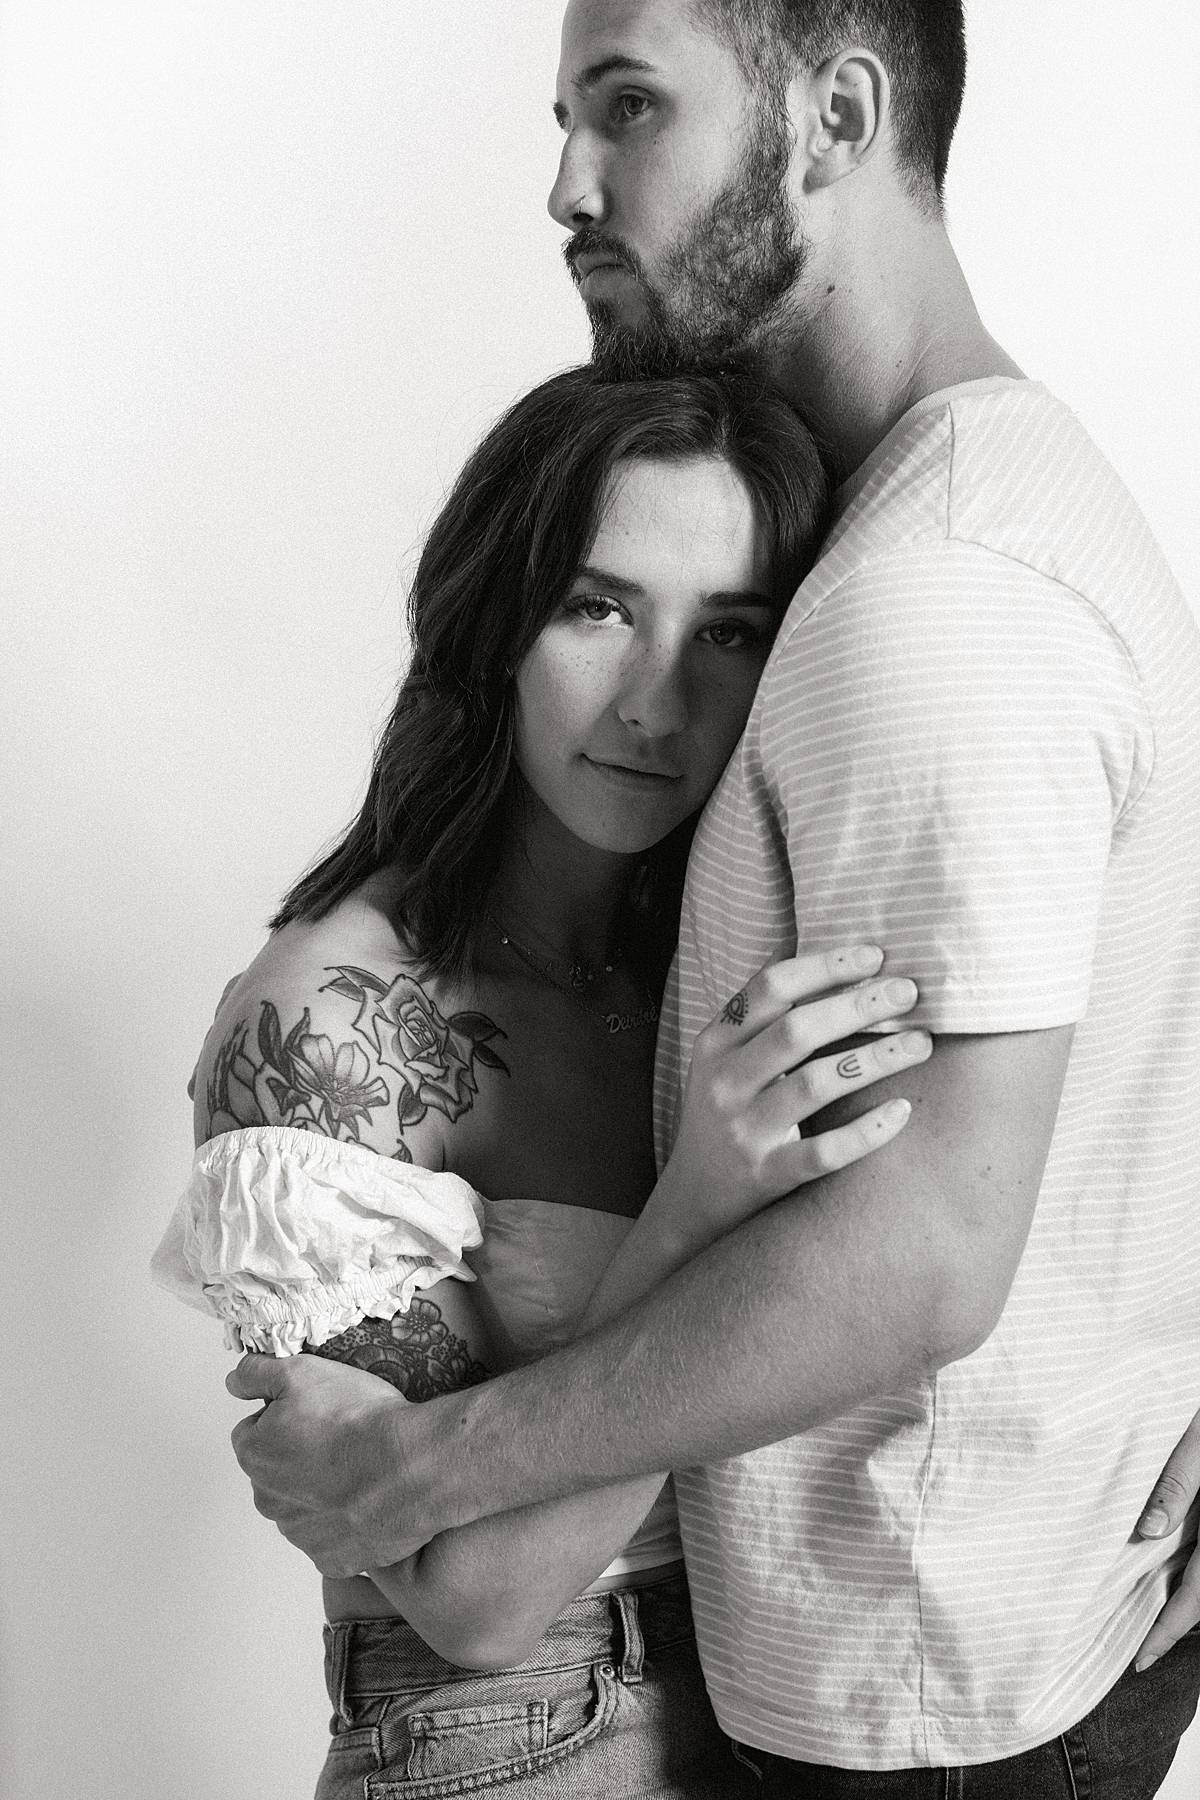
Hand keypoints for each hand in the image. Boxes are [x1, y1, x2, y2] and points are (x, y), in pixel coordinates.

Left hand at [226, 1352, 431, 1575]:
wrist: (413, 1466)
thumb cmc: (360, 1420)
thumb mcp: (302, 1372)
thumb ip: (256, 1374)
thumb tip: (235, 1382)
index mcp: (254, 1455)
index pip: (254, 1430)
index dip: (285, 1416)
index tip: (316, 1413)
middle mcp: (268, 1501)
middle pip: (277, 1472)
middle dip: (300, 1456)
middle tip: (342, 1438)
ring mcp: (300, 1535)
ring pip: (303, 1506)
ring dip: (322, 1490)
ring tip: (361, 1467)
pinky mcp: (332, 1559)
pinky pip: (332, 1538)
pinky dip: (346, 1523)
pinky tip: (369, 1501)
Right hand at [653, 946, 929, 1252]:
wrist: (692, 1201)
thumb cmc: (725, 1116)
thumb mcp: (724, 1060)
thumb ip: (760, 1017)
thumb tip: (811, 952)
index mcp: (716, 1043)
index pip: (771, 987)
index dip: (825, 965)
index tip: (875, 955)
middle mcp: (725, 1082)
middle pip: (797, 1030)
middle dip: (859, 1004)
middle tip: (909, 992)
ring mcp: (744, 1131)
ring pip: (816, 1084)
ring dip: (876, 1058)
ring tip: (921, 1043)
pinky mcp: (766, 1176)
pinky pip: (824, 1152)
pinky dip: (867, 1131)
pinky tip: (903, 1111)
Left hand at [1135, 1409, 1199, 1670]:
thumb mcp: (1195, 1443)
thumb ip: (1174, 1484)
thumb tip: (1147, 1532)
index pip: (1196, 1596)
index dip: (1168, 1632)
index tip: (1141, 1661)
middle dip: (1178, 1625)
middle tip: (1142, 1648)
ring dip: (1190, 1600)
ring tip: (1153, 1617)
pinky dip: (1196, 1574)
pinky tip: (1173, 1568)